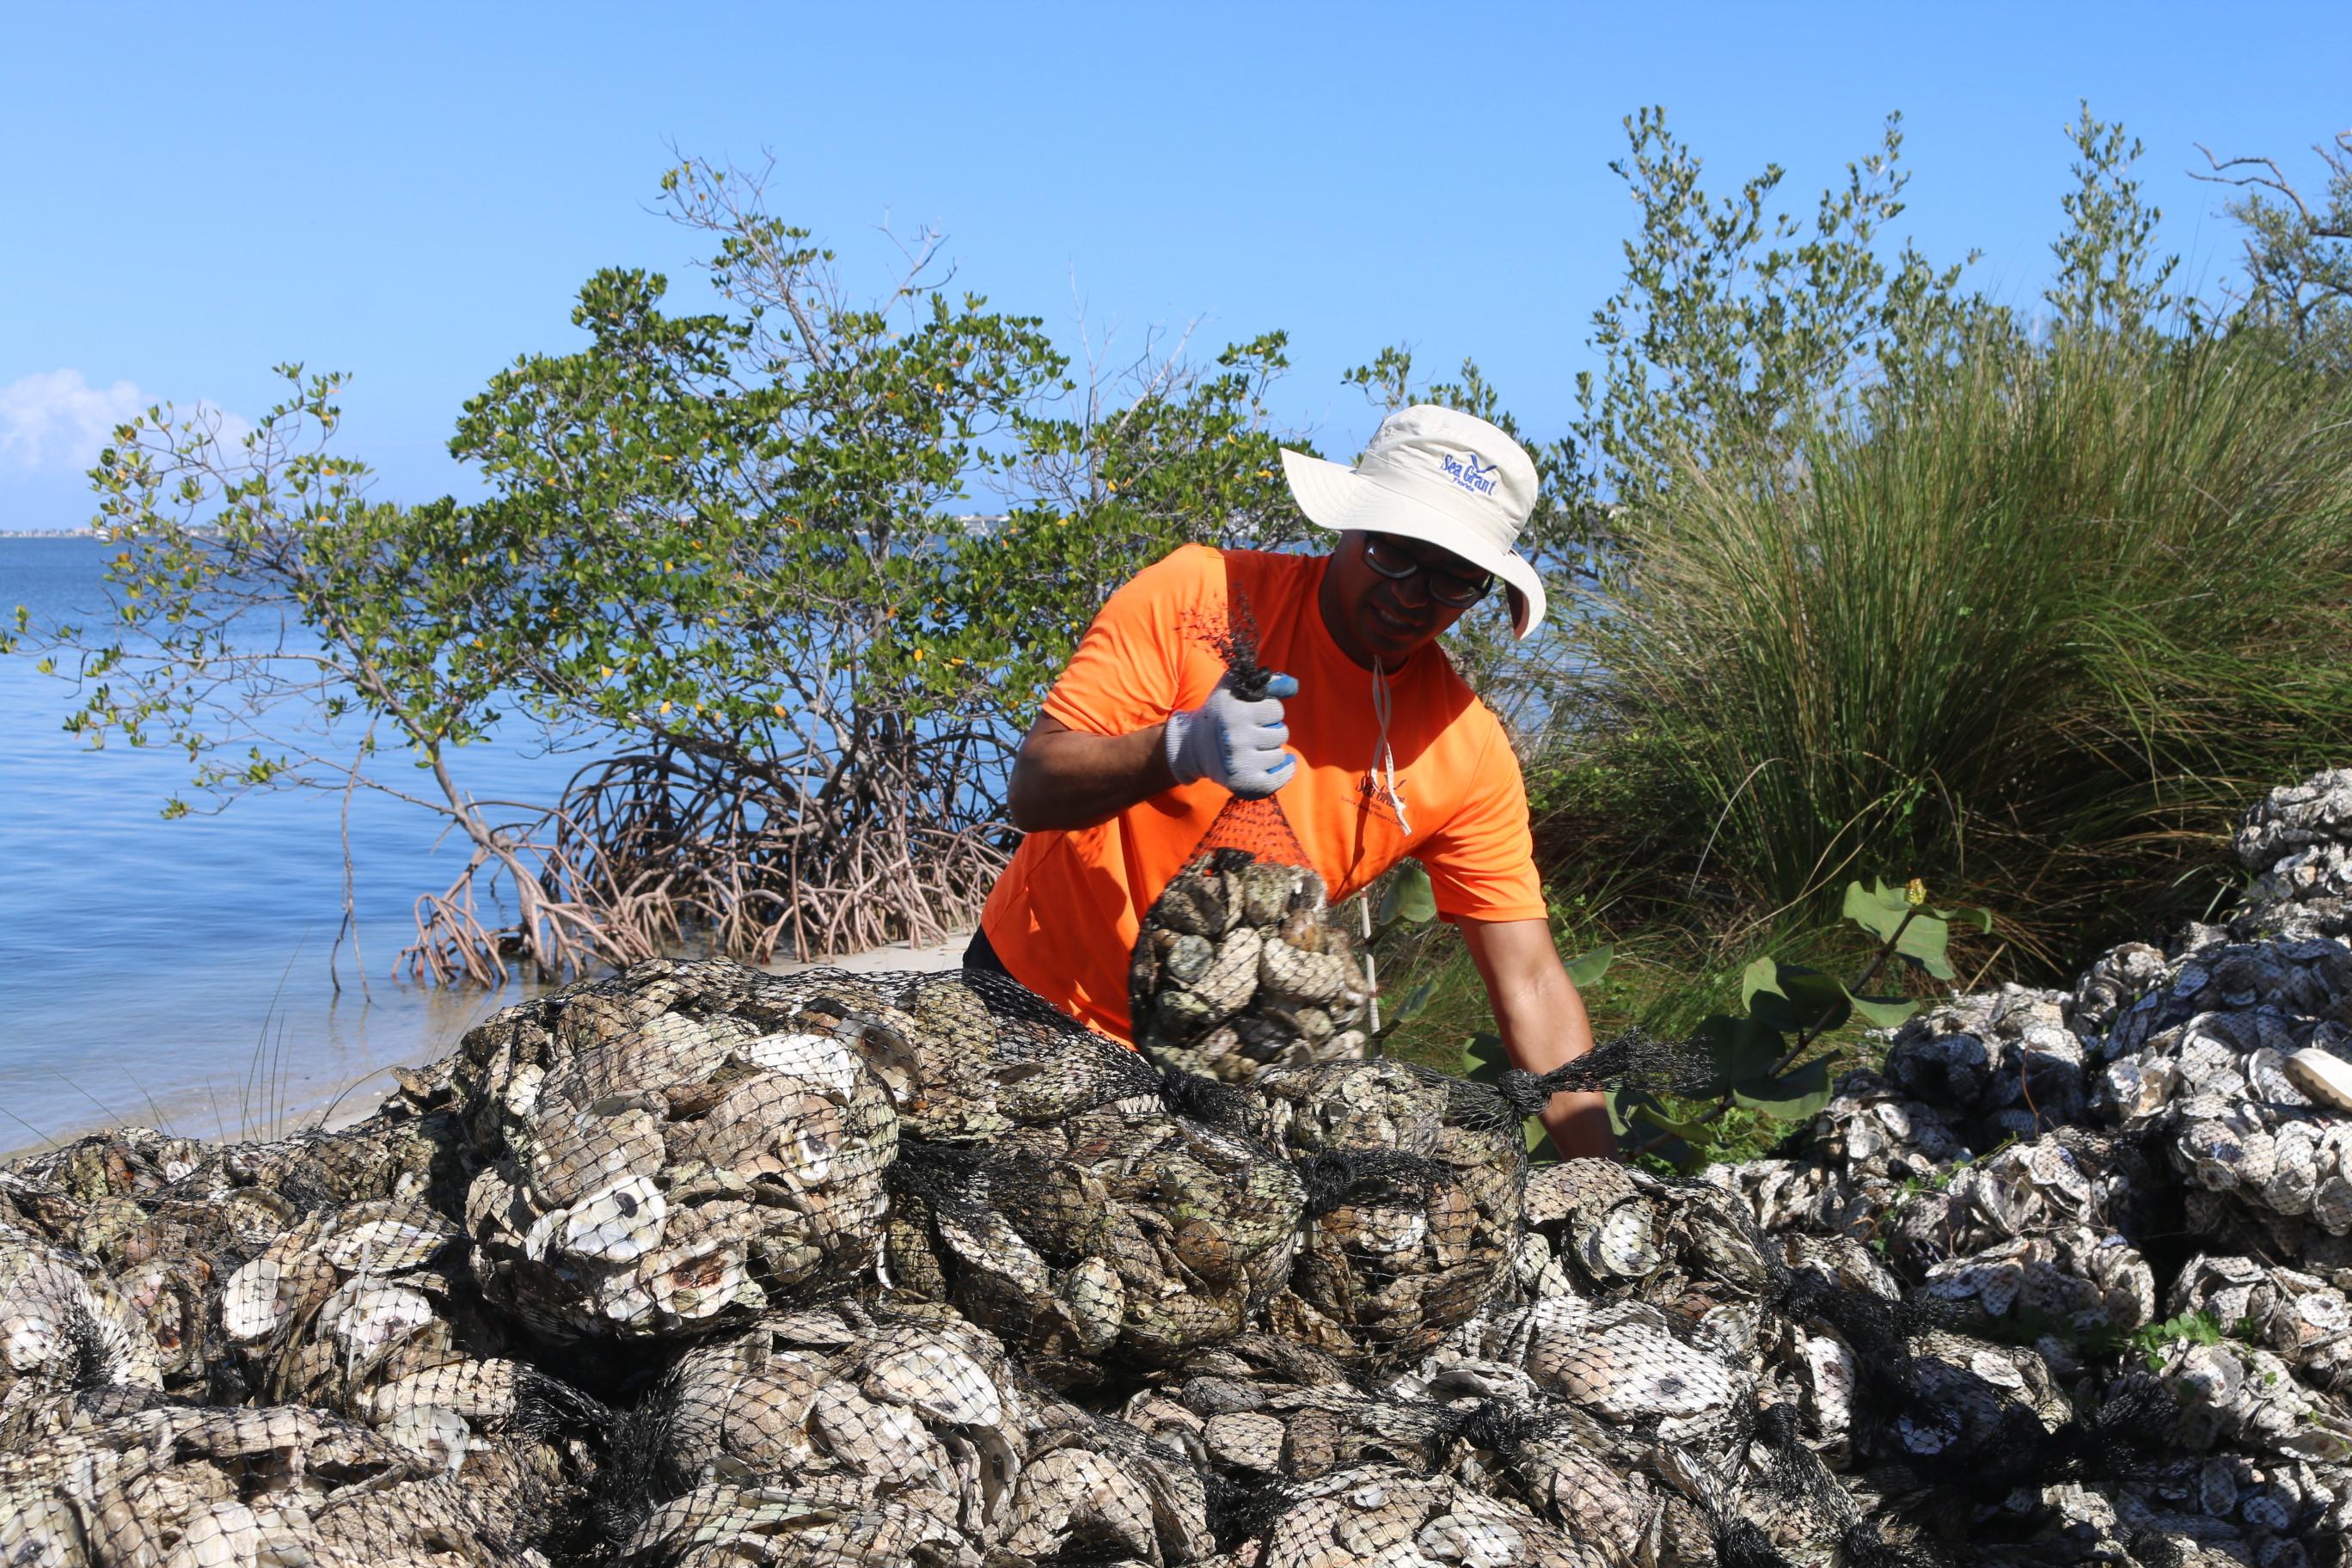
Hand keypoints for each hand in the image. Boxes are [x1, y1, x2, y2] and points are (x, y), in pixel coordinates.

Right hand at [1163, 672, 1297, 797]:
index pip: (1275, 710)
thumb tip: (1293, 685)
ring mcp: (1240, 763)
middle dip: (1271, 731)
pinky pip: (1277, 779)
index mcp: (1234, 713)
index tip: (1255, 714)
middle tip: (1254, 733)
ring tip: (1254, 748)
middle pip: (1281, 733)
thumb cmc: (1219, 713)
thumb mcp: (1232, 688)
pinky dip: (1283, 772)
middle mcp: (1236, 738)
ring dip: (1271, 751)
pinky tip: (1282, 764)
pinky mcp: (1243, 782)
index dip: (1268, 711)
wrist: (1193, 747)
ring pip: (1279, 755)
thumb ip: (1264, 681)